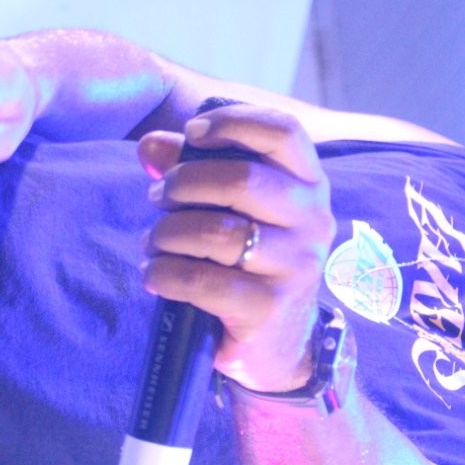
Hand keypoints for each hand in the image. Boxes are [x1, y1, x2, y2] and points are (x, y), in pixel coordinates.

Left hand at [137, 105, 335, 392]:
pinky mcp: (269, 307)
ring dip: (168, 232)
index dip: (234, 121)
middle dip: (183, 184)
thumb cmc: (250, 261)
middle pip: (242, 178)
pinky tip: (155, 274)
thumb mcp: (231, 208)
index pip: (284, 132)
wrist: (277, 343)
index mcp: (309, 184)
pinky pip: (204, 280)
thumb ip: (194, 168)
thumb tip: (152, 145)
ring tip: (154, 241)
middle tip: (158, 198)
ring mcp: (296, 266)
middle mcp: (312, 221)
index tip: (192, 134)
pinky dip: (166, 273)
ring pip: (218, 230)